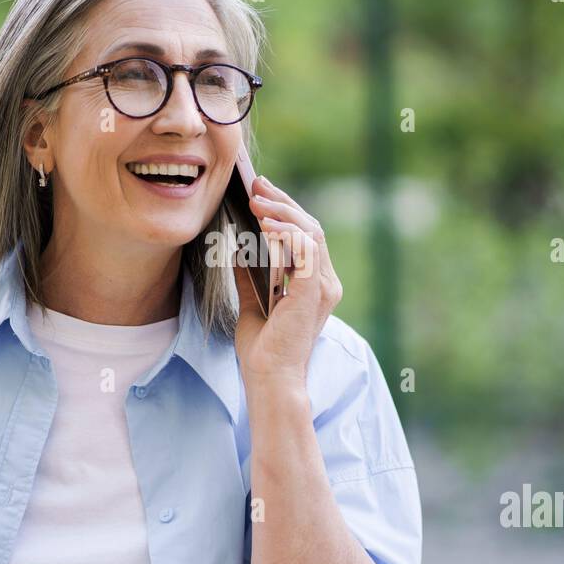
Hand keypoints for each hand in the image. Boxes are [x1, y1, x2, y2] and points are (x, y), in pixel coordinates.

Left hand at [233, 175, 342, 387]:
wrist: (269, 379)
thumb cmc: (263, 349)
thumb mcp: (253, 302)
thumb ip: (250, 275)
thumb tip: (237, 246)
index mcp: (315, 284)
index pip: (305, 236)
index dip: (284, 210)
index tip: (261, 190)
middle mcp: (326, 283)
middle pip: (309, 228)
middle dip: (282, 202)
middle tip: (256, 184)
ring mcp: (323, 287)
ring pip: (310, 233)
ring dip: (282, 213)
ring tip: (256, 201)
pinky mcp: (313, 293)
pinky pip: (306, 251)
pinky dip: (286, 234)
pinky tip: (265, 226)